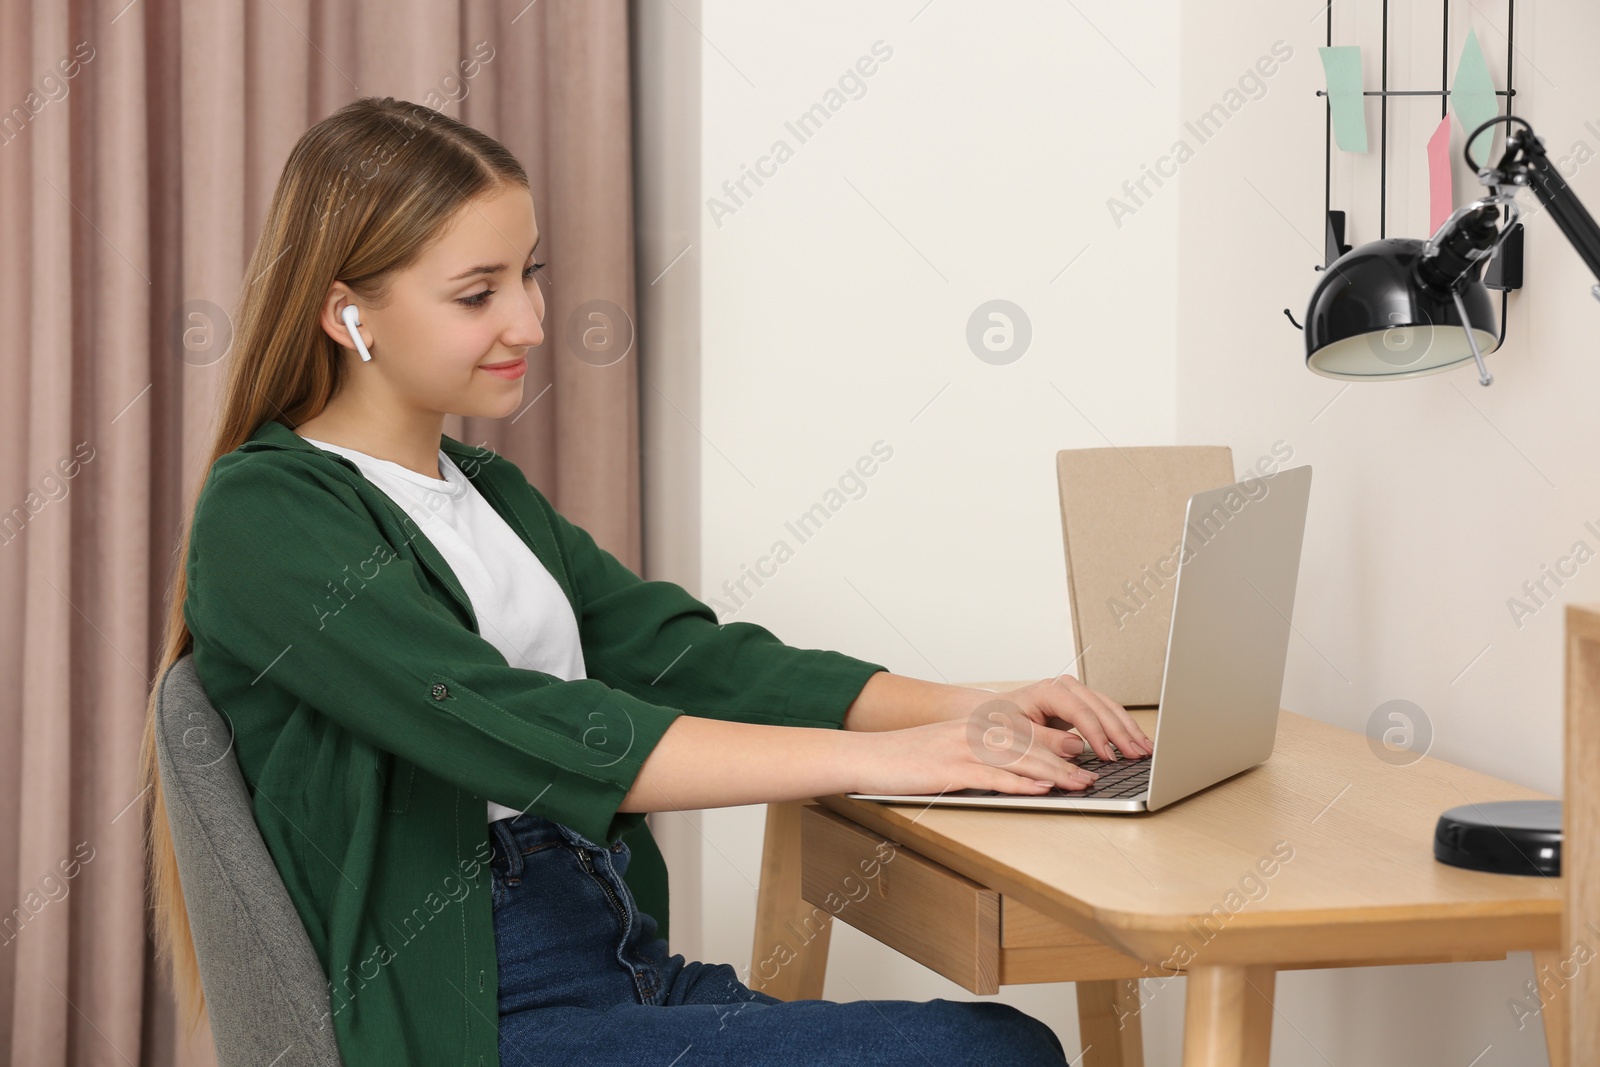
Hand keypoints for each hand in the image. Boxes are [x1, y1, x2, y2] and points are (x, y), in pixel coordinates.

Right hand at [848, 713, 1103, 796]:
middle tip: (1093, 773)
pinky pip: (991, 777)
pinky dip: (1019, 784)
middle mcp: (972, 733)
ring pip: (1017, 759)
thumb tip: (1014, 771)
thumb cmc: (905, 759)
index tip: (1084, 756)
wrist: (865, 757)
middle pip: (1029, 745)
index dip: (1058, 744)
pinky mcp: (948, 770)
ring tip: (1080, 784)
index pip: (1025, 733)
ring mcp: (960, 750)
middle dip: (1065, 760)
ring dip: (1053, 773)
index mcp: (974, 726)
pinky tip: (1040, 790)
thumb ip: (979, 757)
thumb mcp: (946, 751)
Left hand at [988, 676, 1151, 762]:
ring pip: (1110, 709)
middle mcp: (1067, 687)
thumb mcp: (1016, 733)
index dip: (1097, 734)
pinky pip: (1108, 715)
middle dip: (1121, 733)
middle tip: (1137, 755)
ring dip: (1129, 730)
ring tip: (1146, 750)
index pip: (1081, 711)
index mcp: (1050, 690)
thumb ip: (1044, 740)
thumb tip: (1076, 747)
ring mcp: (1077, 694)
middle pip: (1101, 708)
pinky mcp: (1083, 705)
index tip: (1108, 756)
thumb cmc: (1002, 721)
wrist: (995, 712)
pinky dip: (1124, 729)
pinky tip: (1137, 742)